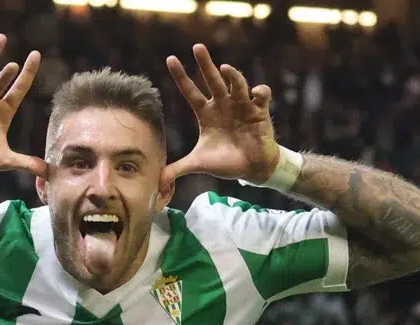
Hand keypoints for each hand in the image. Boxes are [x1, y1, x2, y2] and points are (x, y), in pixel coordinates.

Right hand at [0, 34, 46, 178]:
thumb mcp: (3, 161)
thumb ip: (25, 162)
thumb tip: (47, 173)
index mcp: (3, 113)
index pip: (19, 90)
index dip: (28, 74)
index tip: (36, 55)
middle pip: (1, 80)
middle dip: (9, 70)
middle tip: (16, 62)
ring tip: (0, 40)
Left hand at [163, 44, 279, 186]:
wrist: (252, 169)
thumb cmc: (226, 162)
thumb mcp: (199, 164)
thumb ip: (178, 169)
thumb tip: (158, 182)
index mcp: (207, 114)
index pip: (190, 91)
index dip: (181, 77)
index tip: (170, 59)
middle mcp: (223, 105)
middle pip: (212, 80)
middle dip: (205, 64)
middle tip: (197, 47)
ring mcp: (241, 106)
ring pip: (237, 84)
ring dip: (233, 75)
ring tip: (225, 69)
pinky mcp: (259, 111)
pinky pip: (261, 94)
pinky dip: (260, 91)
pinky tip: (256, 93)